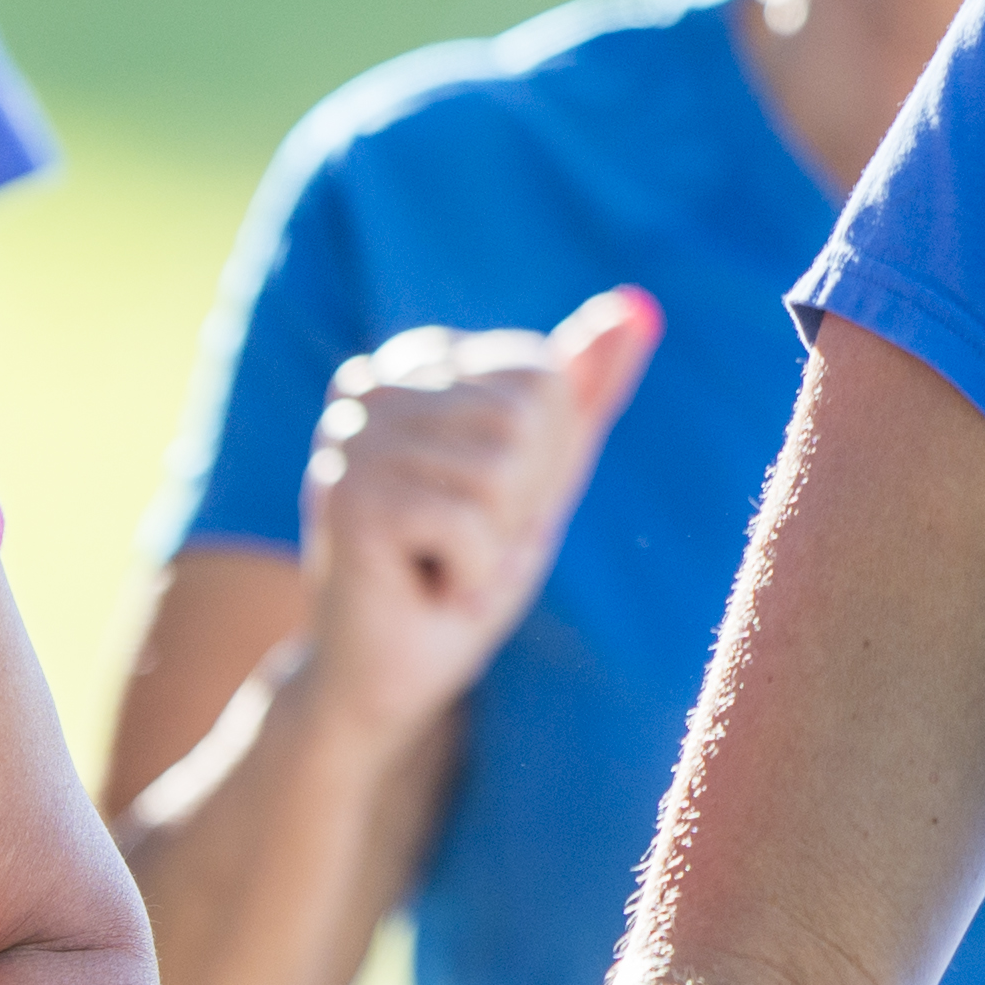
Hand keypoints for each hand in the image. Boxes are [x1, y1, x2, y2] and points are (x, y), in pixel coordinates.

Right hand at [299, 295, 662, 740]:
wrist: (391, 674)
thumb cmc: (465, 573)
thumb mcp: (540, 478)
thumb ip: (584, 395)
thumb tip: (636, 310)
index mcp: (413, 367)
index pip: (539, 374)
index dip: (542, 458)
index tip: (492, 507)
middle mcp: (369, 388)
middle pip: (522, 417)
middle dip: (521, 501)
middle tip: (469, 545)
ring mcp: (350, 440)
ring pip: (499, 468)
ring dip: (495, 542)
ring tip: (446, 564)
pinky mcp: (348, 499)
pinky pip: (470, 521)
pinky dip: (473, 573)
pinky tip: (429, 587)